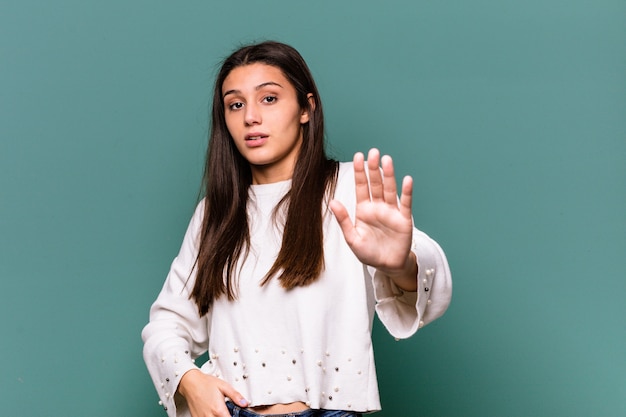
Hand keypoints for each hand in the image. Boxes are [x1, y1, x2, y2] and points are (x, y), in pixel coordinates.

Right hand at [178, 369, 247, 416]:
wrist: (191, 382)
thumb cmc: (206, 383)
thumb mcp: (224, 386)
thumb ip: (235, 396)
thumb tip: (244, 403)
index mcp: (218, 410)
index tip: (234, 415)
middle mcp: (210, 416)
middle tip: (226, 412)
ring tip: (219, 412)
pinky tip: (212, 413)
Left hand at [330, 149, 416, 290]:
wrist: (387, 266)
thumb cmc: (369, 253)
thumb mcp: (352, 238)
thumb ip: (343, 220)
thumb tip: (333, 201)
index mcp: (364, 209)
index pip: (361, 186)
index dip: (359, 172)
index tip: (357, 156)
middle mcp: (378, 207)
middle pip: (375, 184)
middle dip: (373, 168)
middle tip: (373, 152)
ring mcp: (391, 212)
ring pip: (389, 190)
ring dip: (389, 175)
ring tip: (387, 160)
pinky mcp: (404, 220)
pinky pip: (405, 204)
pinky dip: (406, 192)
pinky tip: (406, 180)